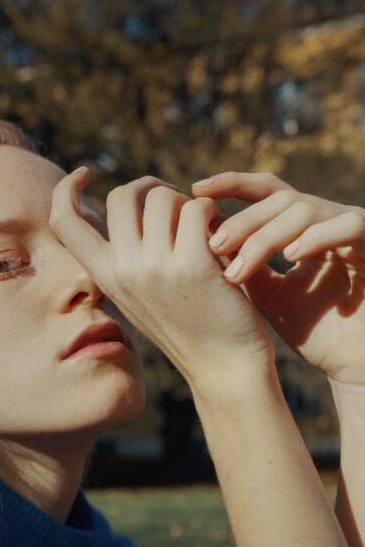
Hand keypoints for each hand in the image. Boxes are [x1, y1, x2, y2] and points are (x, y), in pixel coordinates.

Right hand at [49, 169, 274, 388]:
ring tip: (203, 228)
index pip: (64, 222)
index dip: (65, 190)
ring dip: (187, 203)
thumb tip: (117, 206)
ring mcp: (156, 268)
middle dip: (150, 189)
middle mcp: (123, 271)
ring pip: (163, 198)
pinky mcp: (193, 265)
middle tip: (174, 204)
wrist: (225, 368)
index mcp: (105, 277)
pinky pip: (196, 210)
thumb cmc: (189, 327)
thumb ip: (124, 258)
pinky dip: (210, 214)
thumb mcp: (140, 296)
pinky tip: (221, 237)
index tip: (83, 174)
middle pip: (121, 195)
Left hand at [191, 173, 364, 385]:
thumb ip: (242, 264)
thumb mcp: (267, 294)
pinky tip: (290, 256)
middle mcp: (329, 220)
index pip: (266, 192)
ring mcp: (352, 230)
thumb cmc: (315, 331)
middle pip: (281, 199)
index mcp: (302, 228)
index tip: (197, 189)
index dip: (233, 184)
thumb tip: (197, 237)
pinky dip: (318, 236)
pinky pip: (350, 225)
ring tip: (241, 267)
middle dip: (244, 222)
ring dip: (268, 236)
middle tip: (213, 246)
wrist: (353, 362)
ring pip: (306, 209)